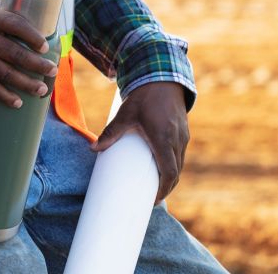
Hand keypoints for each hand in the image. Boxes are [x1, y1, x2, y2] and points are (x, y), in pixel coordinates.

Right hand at [0, 0, 56, 107]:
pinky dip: (4, 96)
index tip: (45, 45)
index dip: (32, 36)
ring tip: (42, 90)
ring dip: (26, 83)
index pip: (15, 25)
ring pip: (5, 73)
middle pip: (15, 54)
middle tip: (53, 70)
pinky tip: (18, 103)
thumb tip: (28, 7)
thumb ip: (2, 6)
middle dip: (37, 64)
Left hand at [93, 82, 190, 202]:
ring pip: (180, 164)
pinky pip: (181, 154)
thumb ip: (110, 132)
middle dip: (166, 187)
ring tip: (156, 186)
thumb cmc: (144, 96)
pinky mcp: (184, 132)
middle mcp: (176, 140)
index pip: (169, 172)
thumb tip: (93, 148)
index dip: (163, 189)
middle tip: (152, 197)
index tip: (153, 200)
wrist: (163, 77)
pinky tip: (164, 168)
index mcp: (163, 138)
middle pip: (176, 173)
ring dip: (171, 177)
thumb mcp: (125, 114)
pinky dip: (174, 165)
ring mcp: (183, 136)